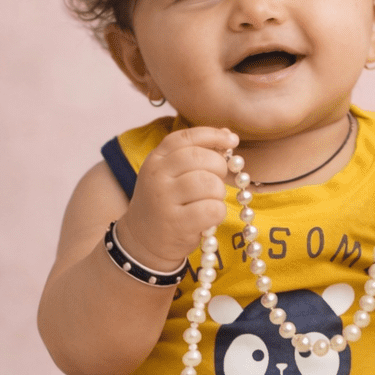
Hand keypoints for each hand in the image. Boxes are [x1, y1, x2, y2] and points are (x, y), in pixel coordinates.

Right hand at [115, 124, 237, 270]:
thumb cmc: (164, 203)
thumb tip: (226, 134)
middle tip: (217, 181)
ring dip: (218, 193)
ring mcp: (165, 200)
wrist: (141, 240)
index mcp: (156, 159)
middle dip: (219, 168)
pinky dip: (218, 213)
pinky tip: (209, 218)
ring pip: (210, 184)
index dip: (214, 135)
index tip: (232, 141)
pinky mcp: (177, 223)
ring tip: (209, 202)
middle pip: (202, 158)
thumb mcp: (169, 173)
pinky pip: (213, 209)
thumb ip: (194, 152)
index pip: (187, 137)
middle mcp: (157, 176)